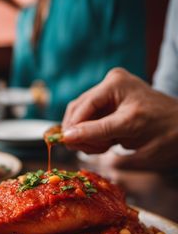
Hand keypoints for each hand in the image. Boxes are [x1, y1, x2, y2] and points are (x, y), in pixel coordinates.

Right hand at [62, 68, 177, 169]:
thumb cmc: (166, 135)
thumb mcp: (134, 140)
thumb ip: (99, 139)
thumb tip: (68, 139)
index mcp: (118, 88)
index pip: (87, 113)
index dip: (76, 133)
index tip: (68, 146)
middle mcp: (111, 82)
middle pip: (77, 110)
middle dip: (79, 133)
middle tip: (93, 150)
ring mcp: (109, 88)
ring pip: (78, 114)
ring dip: (83, 134)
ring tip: (103, 146)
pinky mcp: (106, 97)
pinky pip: (85, 115)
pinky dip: (89, 131)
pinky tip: (105, 142)